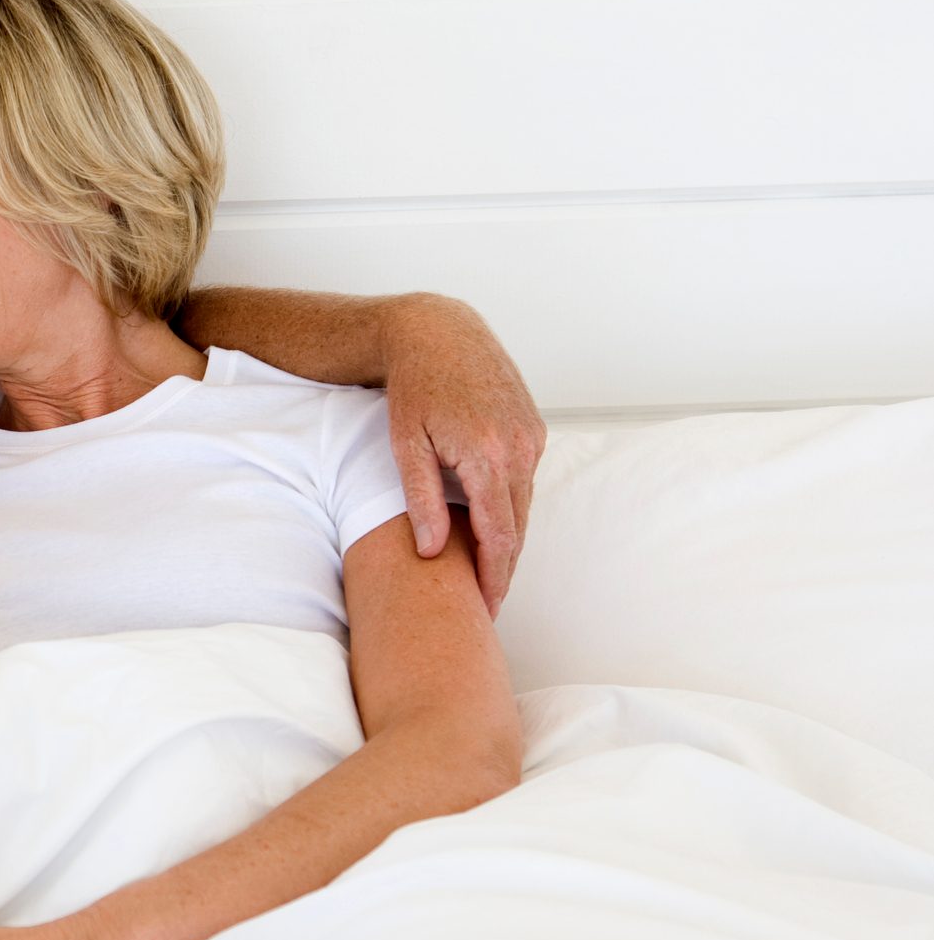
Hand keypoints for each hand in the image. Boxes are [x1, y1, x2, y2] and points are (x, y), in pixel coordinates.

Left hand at [381, 294, 545, 616]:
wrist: (438, 332)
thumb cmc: (412, 388)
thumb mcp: (405, 444)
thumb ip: (421, 498)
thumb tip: (431, 550)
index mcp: (486, 455)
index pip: (499, 535)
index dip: (493, 576)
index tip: (485, 607)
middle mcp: (519, 447)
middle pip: (518, 527)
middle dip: (504, 568)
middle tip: (487, 604)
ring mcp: (531, 436)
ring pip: (524, 505)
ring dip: (509, 540)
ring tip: (488, 574)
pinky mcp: (533, 428)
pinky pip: (525, 481)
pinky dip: (511, 507)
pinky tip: (492, 527)